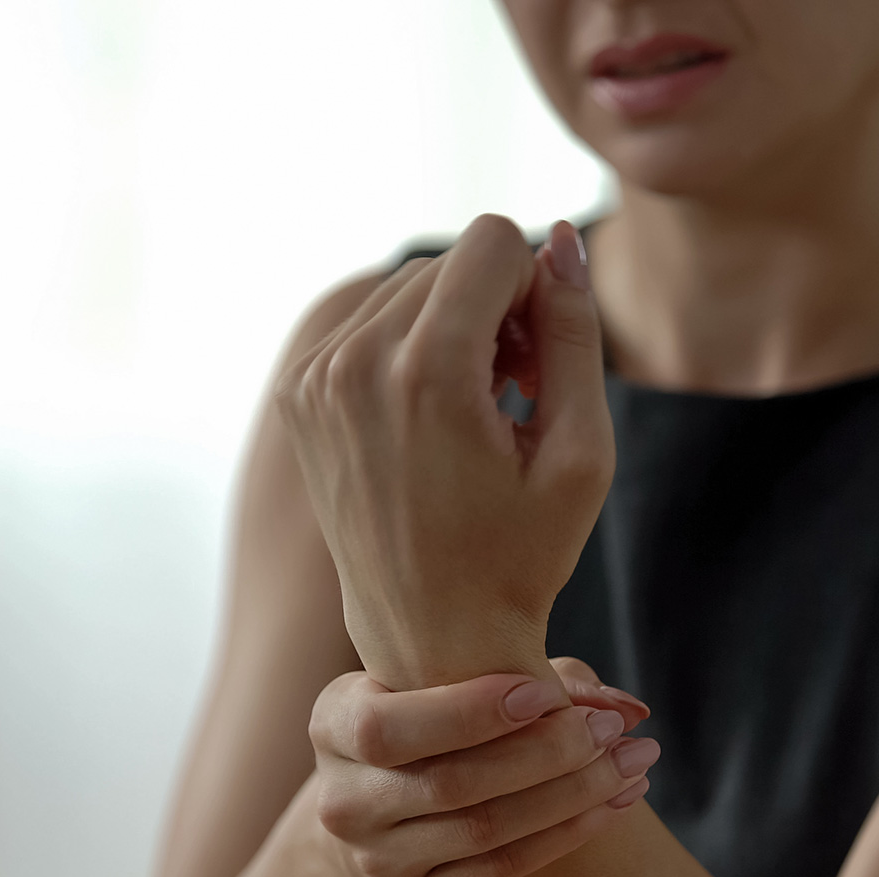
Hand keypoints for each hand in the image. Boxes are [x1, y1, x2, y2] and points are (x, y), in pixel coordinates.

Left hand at [274, 216, 612, 689]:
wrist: (431, 635)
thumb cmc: (520, 555)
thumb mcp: (580, 452)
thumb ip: (574, 332)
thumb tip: (563, 239)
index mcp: (424, 373)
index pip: (494, 241)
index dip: (536, 291)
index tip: (538, 367)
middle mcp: (352, 364)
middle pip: (450, 261)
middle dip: (496, 308)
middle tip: (514, 394)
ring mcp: (313, 378)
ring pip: (407, 286)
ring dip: (453, 327)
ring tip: (475, 410)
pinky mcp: (297, 393)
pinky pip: (367, 321)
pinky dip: (408, 348)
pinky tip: (432, 416)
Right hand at [308, 657, 659, 876]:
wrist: (385, 816)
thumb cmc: (431, 723)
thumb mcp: (444, 684)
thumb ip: (524, 672)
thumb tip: (622, 704)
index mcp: (334, 726)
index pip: (388, 727)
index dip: (469, 713)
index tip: (546, 694)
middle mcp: (343, 802)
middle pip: (452, 783)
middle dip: (547, 751)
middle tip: (612, 727)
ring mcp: (378, 864)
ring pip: (486, 830)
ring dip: (574, 794)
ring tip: (634, 761)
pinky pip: (504, 869)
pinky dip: (568, 833)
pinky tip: (615, 803)